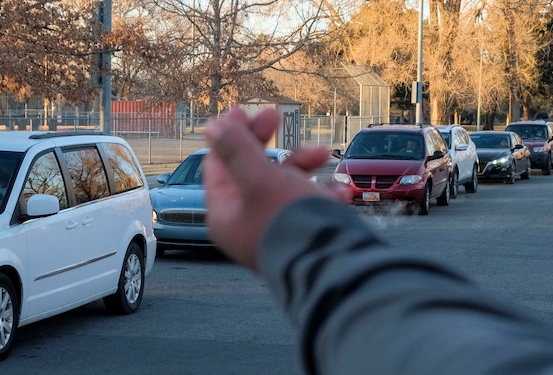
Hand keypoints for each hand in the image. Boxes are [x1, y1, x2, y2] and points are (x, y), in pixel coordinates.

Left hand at [204, 108, 349, 270]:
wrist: (333, 265)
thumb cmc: (289, 224)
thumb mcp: (259, 179)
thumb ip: (236, 151)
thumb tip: (213, 127)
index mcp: (226, 214)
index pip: (218, 166)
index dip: (229, 136)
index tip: (243, 111)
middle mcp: (247, 222)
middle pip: (250, 170)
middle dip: (266, 142)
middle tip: (275, 116)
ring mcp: (276, 228)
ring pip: (284, 183)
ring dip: (303, 164)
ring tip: (323, 155)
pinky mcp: (303, 232)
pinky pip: (308, 203)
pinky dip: (323, 192)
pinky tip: (339, 192)